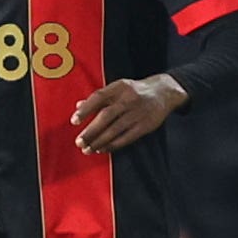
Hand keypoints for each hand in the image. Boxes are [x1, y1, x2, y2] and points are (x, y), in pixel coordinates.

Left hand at [73, 74, 187, 152]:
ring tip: (88, 149)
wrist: (164, 92)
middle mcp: (128, 99)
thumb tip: (78, 106)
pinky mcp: (145, 125)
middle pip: (106, 116)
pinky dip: (113, 145)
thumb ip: (99, 97)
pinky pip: (126, 137)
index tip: (74, 121)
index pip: (99, 97)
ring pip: (115, 130)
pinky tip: (102, 149)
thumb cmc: (134, 91)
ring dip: (100, 141)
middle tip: (79, 142)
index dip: (85, 109)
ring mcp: (137, 113)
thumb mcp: (118, 88)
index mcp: (119, 87)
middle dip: (91, 131)